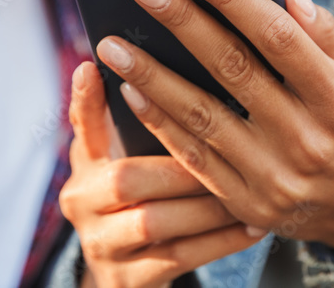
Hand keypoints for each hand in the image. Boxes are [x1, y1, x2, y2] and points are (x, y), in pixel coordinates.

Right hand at [59, 61, 266, 287]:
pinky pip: (179, 258)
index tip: (91, 67)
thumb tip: (168, 66)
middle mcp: (80, 203)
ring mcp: (100, 246)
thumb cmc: (145, 196)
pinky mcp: (126, 282)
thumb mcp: (130, 156)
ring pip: (155, 222)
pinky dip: (220, 241)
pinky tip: (253, 225)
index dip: (85, 99)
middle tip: (232, 148)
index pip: (83, 126)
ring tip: (253, 187)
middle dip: (183, 165)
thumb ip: (145, 117)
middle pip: (127, 179)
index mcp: (84, 164)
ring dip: (208, 205)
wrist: (130, 274)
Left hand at [94, 0, 333, 258]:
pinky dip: (158, 122)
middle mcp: (306, 137)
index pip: (278, 36)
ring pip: (201, 116)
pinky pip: (192, 157)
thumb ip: (327, 34)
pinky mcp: (247, 201)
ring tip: (112, 43)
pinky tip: (129, 90)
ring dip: (151, 75)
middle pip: (232, 68)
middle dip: (182, 22)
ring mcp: (273, 175)